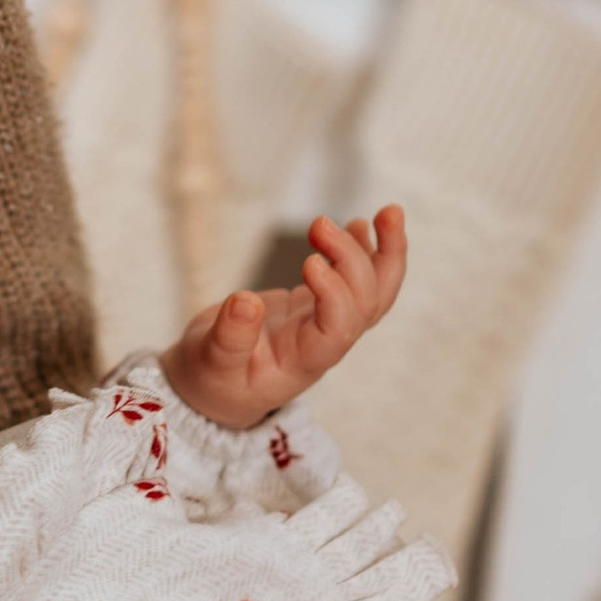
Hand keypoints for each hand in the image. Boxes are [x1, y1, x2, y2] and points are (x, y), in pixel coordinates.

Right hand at [161, 205, 405, 430]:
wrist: (216, 387)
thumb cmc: (213, 380)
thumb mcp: (210, 365)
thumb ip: (229, 337)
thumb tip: (245, 301)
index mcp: (304, 362)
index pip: (339, 329)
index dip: (335, 294)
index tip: (309, 262)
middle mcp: (325, 343)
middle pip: (365, 305)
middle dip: (354, 260)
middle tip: (319, 223)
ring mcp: (326, 323)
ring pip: (374, 293)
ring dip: (386, 254)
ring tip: (389, 213)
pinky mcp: (316, 306)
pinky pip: (355, 282)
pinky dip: (366, 252)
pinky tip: (363, 225)